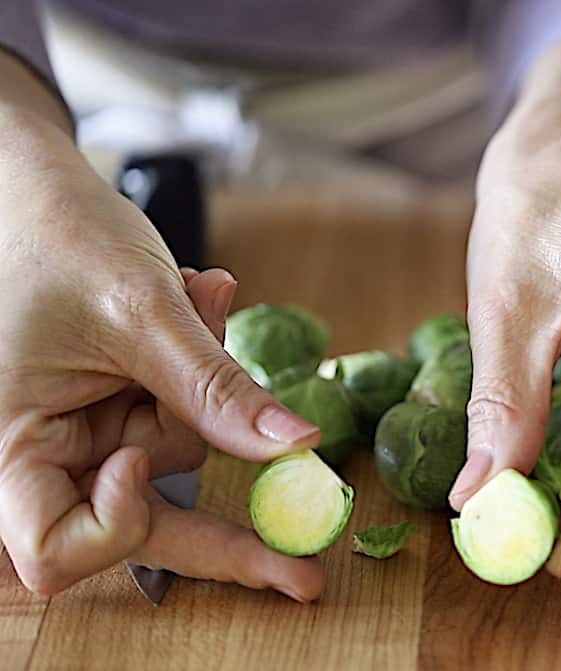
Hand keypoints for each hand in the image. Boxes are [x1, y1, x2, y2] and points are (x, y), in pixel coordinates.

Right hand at [0, 111, 323, 600]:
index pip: (56, 548)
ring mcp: (88, 439)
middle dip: (223, 534)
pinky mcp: (121, 414)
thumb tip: (297, 447)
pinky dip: (206, 377)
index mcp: (12, 446)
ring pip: (179, 461)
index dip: (113, 522)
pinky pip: (186, 420)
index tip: (141, 457)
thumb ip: (213, 387)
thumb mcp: (141, 310)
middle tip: (305, 574)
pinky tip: (200, 302)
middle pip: (136, 530)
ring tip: (199, 300)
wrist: (42, 190)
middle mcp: (46, 458)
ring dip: (209, 393)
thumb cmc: (60, 237)